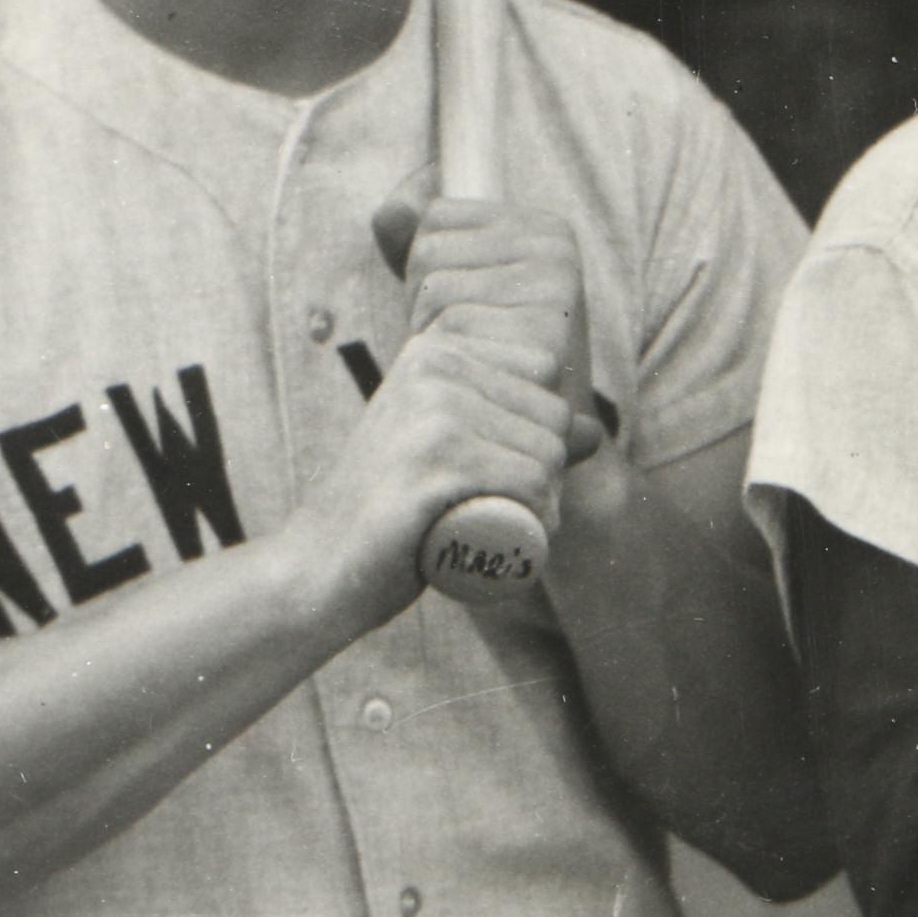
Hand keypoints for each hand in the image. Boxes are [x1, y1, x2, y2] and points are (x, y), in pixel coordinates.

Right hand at [290, 314, 576, 633]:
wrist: (320, 566)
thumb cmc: (396, 511)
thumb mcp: (455, 453)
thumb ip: (518, 432)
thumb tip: (596, 430)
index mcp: (437, 350)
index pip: (545, 376)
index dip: (541, 433)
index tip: (497, 468)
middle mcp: (435, 367)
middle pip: (552, 419)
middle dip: (547, 474)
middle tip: (497, 510)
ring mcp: (433, 412)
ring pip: (547, 455)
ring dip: (543, 504)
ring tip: (494, 526)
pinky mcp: (435, 461)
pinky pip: (529, 483)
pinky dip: (535, 519)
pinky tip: (502, 536)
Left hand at [376, 195, 606, 465]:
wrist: (530, 441)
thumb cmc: (487, 363)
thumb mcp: (454, 289)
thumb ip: (417, 241)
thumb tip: (390, 211)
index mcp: (543, 229)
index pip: (433, 217)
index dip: (427, 271)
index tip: (467, 309)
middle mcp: (556, 249)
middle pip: (429, 250)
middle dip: (426, 305)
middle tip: (470, 346)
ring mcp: (553, 286)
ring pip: (432, 287)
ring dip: (435, 335)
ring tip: (475, 363)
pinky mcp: (543, 329)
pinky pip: (448, 323)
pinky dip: (447, 356)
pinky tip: (479, 378)